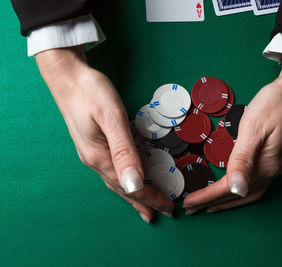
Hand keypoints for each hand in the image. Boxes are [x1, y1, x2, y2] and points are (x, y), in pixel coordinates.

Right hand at [35, 46, 173, 222]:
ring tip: (147, 208)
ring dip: (134, 196)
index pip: (130, 187)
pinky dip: (125, 181)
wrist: (68, 76)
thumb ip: (124, 151)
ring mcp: (92, 153)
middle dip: (145, 202)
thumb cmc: (91, 92)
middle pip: (123, 189)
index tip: (169, 206)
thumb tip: (134, 185)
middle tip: (164, 212)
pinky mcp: (94, 145)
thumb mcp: (112, 118)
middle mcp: (95, 160)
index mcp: (100, 157)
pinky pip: (113, 170)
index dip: (151, 198)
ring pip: (117, 182)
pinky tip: (129, 181)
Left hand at [183, 53, 281, 213]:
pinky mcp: (274, 159)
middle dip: (214, 203)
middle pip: (239, 195)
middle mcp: (272, 170)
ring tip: (209, 206)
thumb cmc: (273, 104)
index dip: (208, 196)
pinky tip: (232, 189)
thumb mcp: (254, 128)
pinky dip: (240, 192)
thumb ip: (243, 159)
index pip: (231, 188)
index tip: (189, 202)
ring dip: (228, 202)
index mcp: (265, 165)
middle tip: (192, 208)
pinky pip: (254, 184)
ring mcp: (275, 166)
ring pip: (249, 193)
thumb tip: (236, 188)